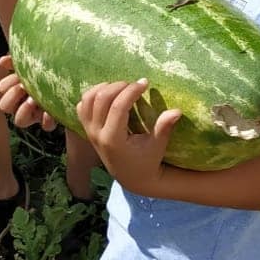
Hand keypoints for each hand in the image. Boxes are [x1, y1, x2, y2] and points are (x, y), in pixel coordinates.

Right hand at [0, 56, 57, 130]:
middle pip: (4, 106)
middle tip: (23, 87)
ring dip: (23, 109)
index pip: (3, 88)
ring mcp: (35, 113)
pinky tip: (50, 110)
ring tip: (33, 100)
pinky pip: (45, 126)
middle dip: (12, 96)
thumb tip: (2, 61)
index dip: (7, 84)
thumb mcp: (35, 62)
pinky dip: (46, 119)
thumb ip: (18, 60)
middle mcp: (22, 102)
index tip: (18, 77)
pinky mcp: (50, 121)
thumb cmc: (51, 69)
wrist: (74, 76)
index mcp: (17, 88)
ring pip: (19, 120)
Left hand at [76, 79, 181, 195]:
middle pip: (101, 98)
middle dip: (119, 86)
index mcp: (113, 140)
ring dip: (104, 87)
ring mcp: (89, 132)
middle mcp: (97, 135)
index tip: (145, 82)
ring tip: (123, 87)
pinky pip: (82, 106)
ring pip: (87, 99)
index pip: (118, 106)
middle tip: (135, 85)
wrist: (131, 176)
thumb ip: (164, 128)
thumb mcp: (157, 146)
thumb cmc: (148, 160)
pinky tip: (110, 94)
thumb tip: (177, 111)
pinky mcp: (86, 129)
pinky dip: (93, 95)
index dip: (131, 90)